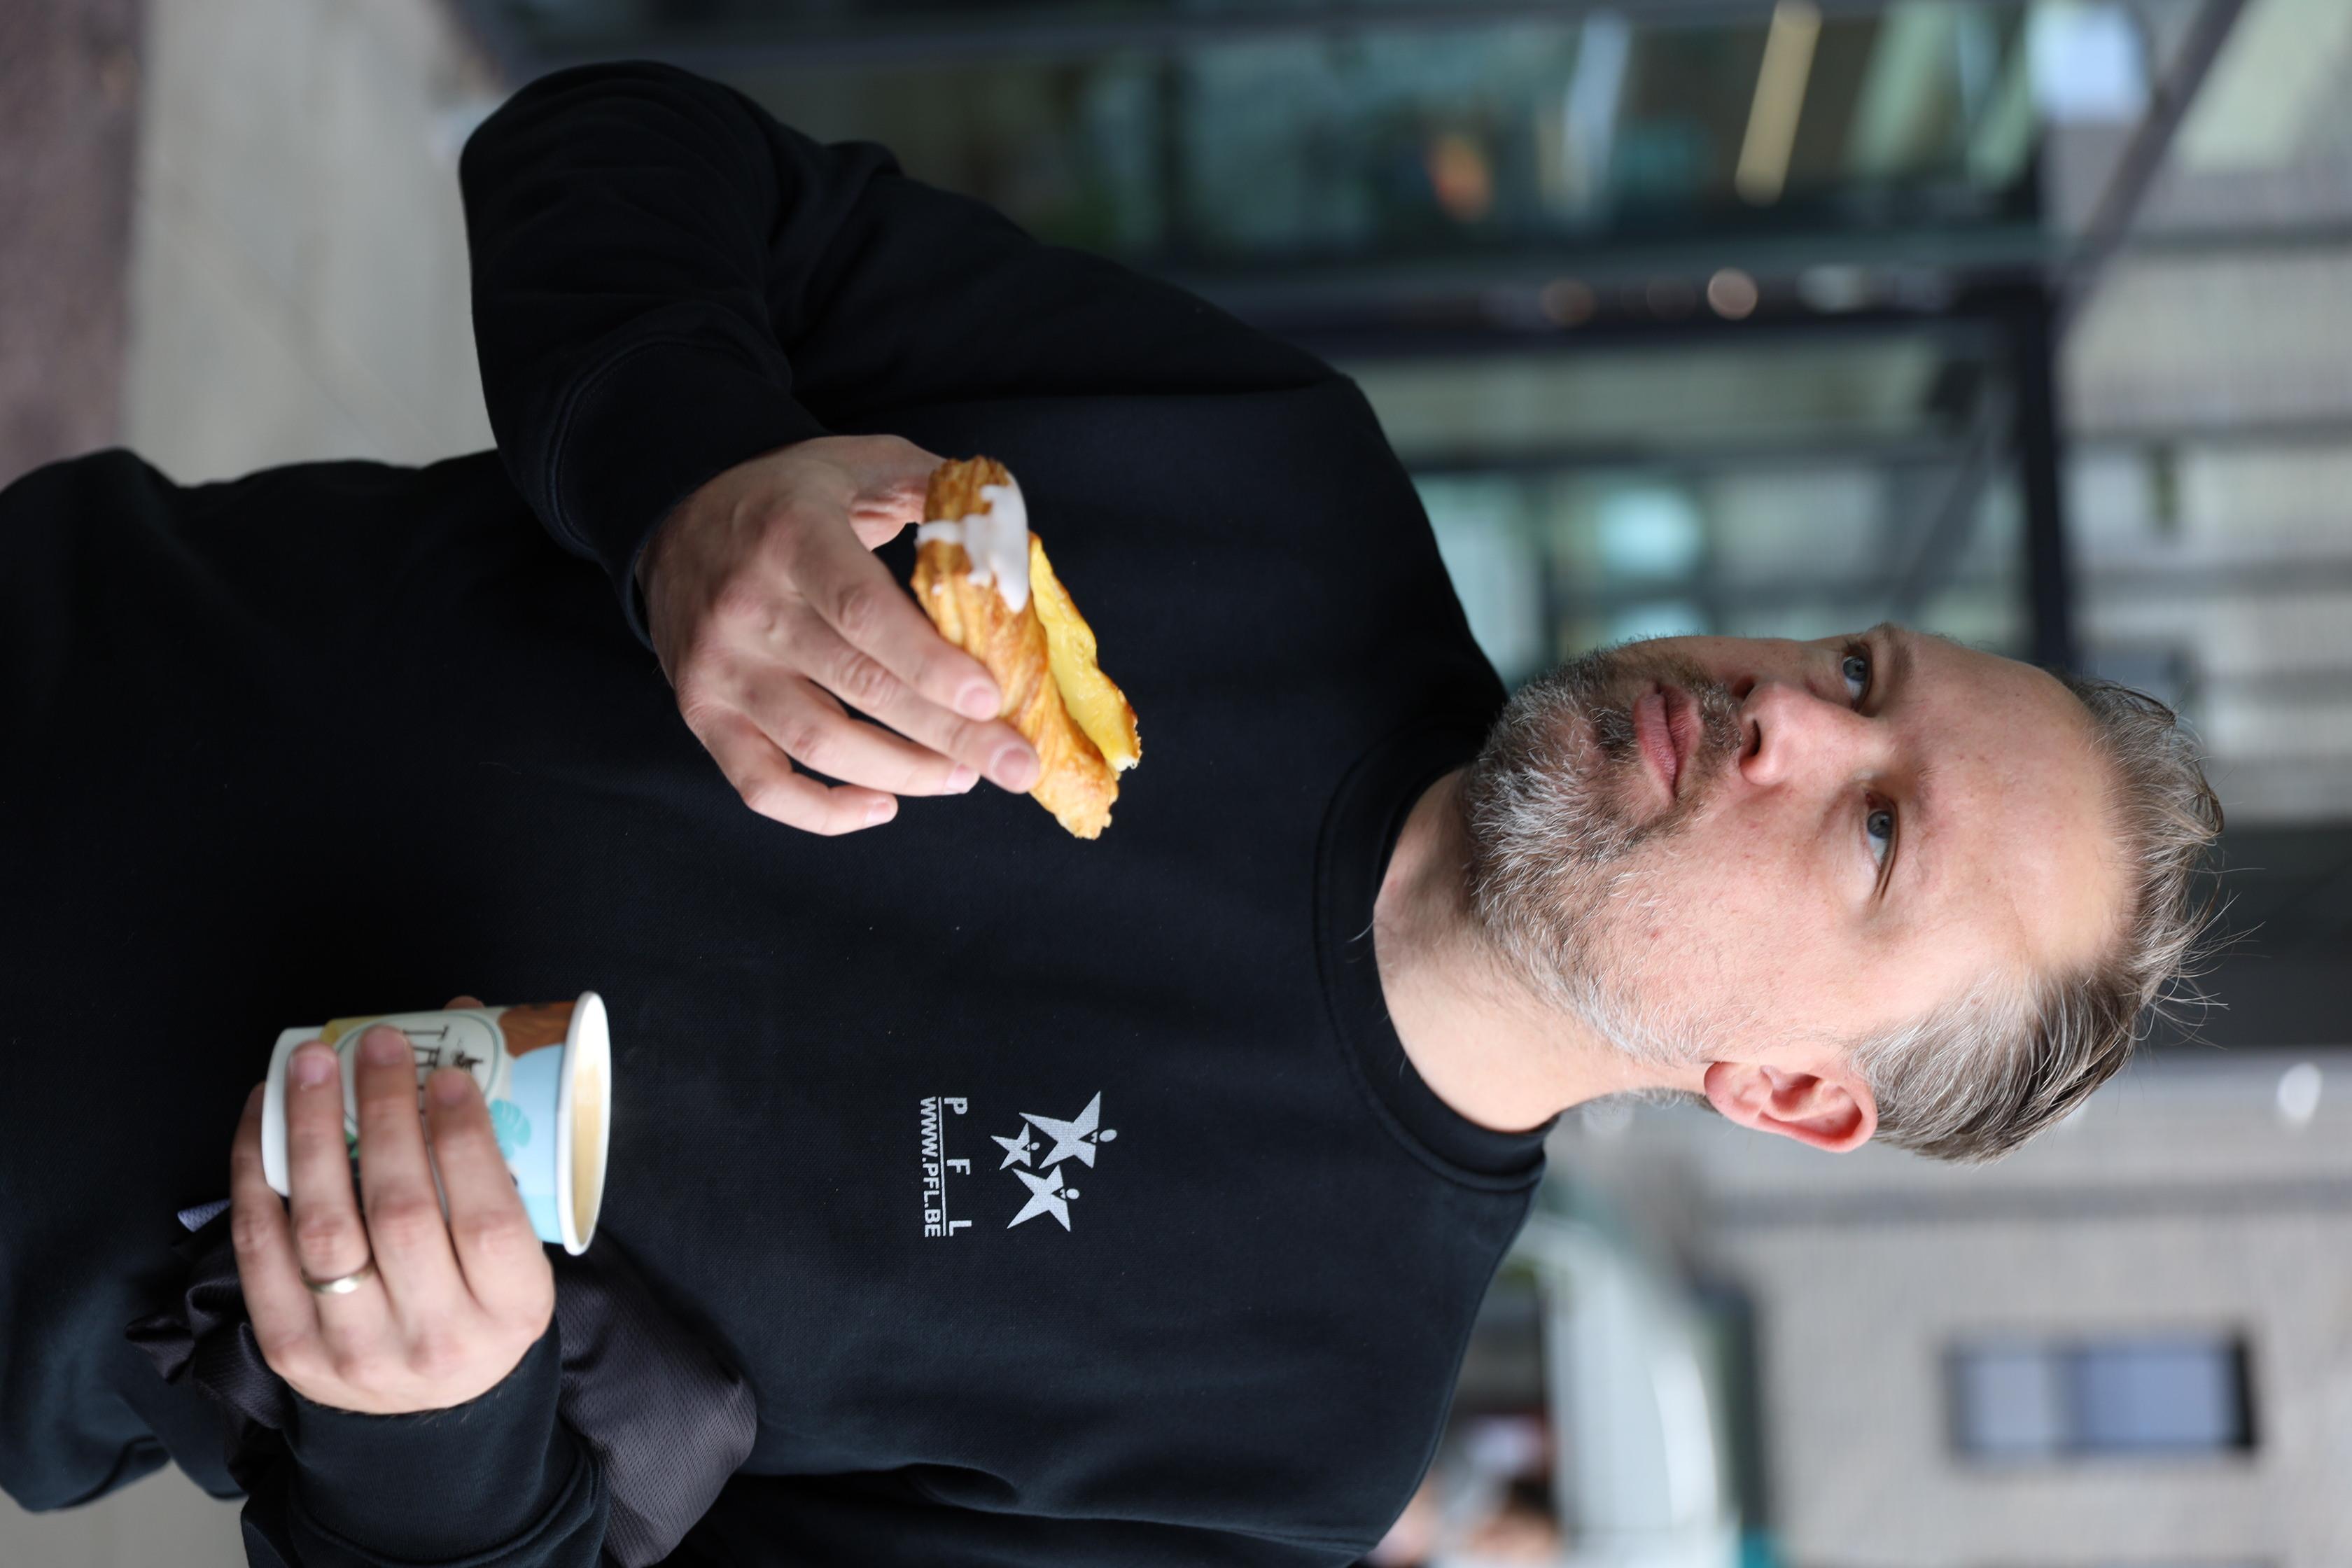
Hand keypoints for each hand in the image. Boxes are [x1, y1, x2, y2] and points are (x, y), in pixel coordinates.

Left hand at [229, 996, 554, 1414]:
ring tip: (312, 1064)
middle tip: (375, 1045)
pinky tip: (264, 1116)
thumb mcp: (520, 1256)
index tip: (447, 1073)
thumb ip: (499, 1160)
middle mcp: (435, 1338)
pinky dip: (257, 1175)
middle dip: (384, 1116)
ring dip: (313, 1133)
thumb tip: (466, 1025)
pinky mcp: (289, 1350)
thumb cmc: (481, 1306)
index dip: (465, 1141)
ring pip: (324, 1229)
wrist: (430, 1420)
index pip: (487, 1221)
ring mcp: (354, 1350)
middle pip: (400, 1214)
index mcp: (510, 1312)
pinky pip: (261, 1251)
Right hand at [638, 434, 1041, 833]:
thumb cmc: (791, 497)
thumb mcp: (860, 462)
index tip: (990, 699)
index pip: (863, 610)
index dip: (929, 661)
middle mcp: (748, 607)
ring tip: (963, 775)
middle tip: (1014, 764)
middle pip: (858, 687)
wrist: (676, 520)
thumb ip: (936, 487)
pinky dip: (823, 811)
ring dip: (902, 771)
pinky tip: (883, 804)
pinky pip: (761, 785)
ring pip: (818, 744)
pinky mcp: (702, 714)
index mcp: (793, 537)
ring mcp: (721, 668)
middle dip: (949, 735)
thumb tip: (1010, 536)